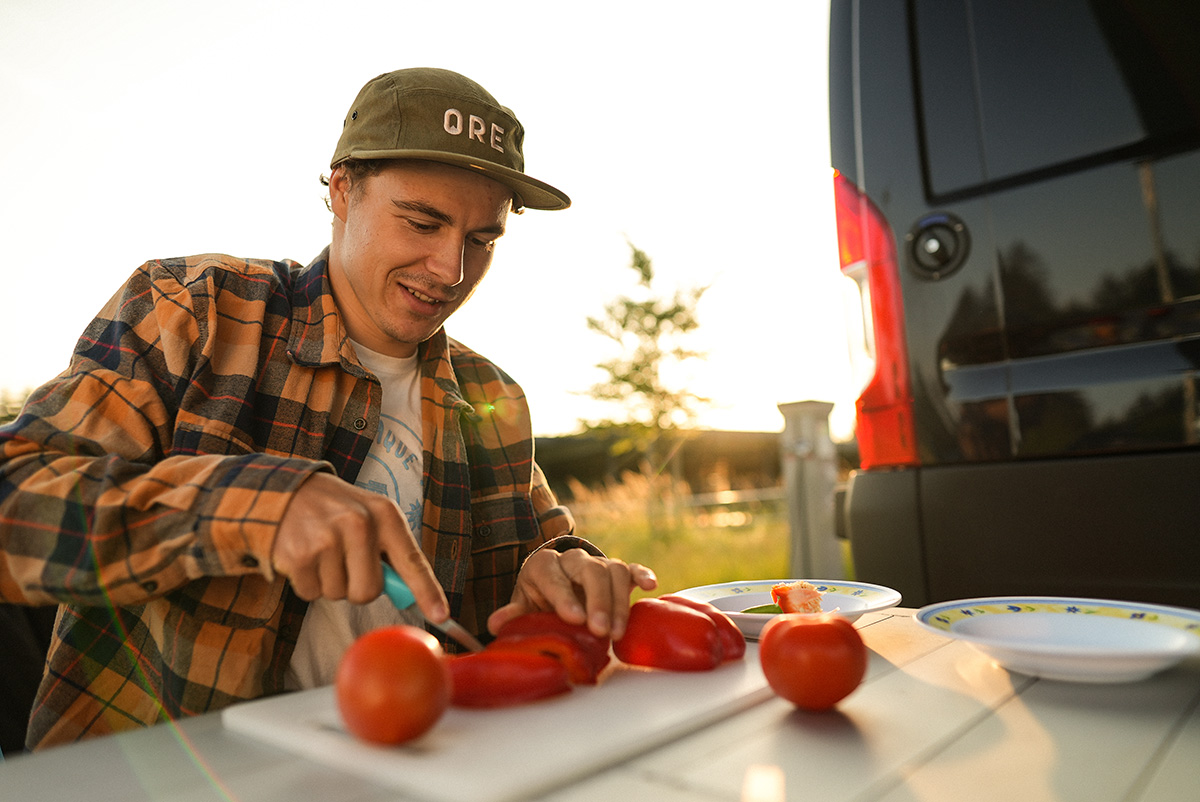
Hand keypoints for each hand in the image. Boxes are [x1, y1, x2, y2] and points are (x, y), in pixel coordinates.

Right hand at [272, 472, 447, 621]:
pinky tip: (305, 556)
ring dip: (330, 582)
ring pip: (339, 595)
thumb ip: (390, 552)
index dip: (428, 592)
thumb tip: (407, 596)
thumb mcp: (371, 516)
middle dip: (357, 586)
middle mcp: (359, 524)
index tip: (441, 616)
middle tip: (346, 561)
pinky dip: (308, 583)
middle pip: (369, 592)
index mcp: (385, 514)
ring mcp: (328, 539)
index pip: (412, 561)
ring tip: (323, 551)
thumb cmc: (338, 510)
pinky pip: (311, 594)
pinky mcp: (299, 555)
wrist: (288, 490)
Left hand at [486, 548, 657, 639]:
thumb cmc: (538, 599)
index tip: (574, 618)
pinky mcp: (616, 572)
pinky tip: (650, 586)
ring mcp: (596, 564)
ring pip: (612, 570)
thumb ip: (514, 614)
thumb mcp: (523, 605)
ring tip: (617, 632)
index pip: (553, 575)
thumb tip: (496, 623)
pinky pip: (631, 568)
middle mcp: (572, 560)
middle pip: (589, 570)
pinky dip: (642, 574)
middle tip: (600, 630)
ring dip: (618, 601)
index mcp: (543, 566)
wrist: (555, 585)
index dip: (563, 595)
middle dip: (597, 600)